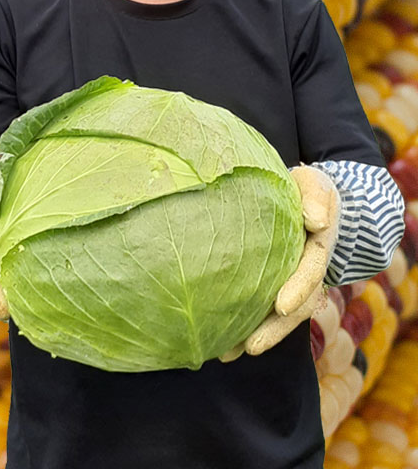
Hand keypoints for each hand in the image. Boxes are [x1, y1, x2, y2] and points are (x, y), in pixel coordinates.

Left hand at [221, 165, 339, 360]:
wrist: (308, 197)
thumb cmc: (308, 188)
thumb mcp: (315, 184)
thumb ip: (316, 197)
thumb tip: (316, 221)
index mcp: (318, 249)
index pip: (310, 273)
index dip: (297, 289)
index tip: (280, 306)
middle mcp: (307, 273)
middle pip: (295, 309)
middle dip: (273, 330)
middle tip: (249, 346)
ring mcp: (293, 283)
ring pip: (278, 318)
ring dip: (256, 336)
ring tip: (227, 354)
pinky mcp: (275, 285)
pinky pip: (262, 309)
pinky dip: (245, 327)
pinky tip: (221, 342)